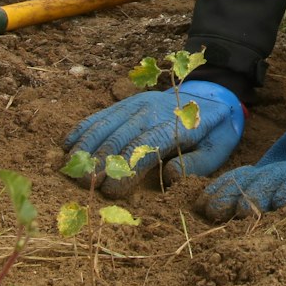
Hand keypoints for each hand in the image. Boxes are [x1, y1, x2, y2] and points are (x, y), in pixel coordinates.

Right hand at [65, 80, 243, 191]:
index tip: (110, 192)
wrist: (211, 93)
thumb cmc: (212, 130)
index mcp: (175, 125)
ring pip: (104, 126)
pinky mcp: (126, 102)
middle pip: (119, 138)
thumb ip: (197, 163)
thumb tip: (169, 174)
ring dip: (85, 148)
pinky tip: (67, 147)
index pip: (144, 148)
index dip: (125, 171)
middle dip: (99, 163)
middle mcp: (151, 112)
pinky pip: (100, 115)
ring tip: (70, 171)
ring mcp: (136, 104)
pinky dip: (82, 130)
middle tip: (85, 186)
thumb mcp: (218, 148)